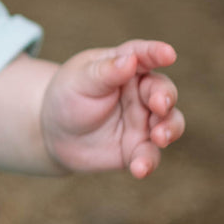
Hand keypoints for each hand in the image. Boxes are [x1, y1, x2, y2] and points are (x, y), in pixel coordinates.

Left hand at [41, 39, 184, 178]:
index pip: (143, 55)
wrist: (54, 134)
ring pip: (169, 123)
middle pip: (163, 91)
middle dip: (165, 97)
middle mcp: (141, 93)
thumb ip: (105, 72)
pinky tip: (139, 169)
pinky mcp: (137, 148)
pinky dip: (147, 162)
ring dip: (169, 129)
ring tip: (159, 137)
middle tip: (160, 104)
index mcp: (126, 66)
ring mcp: (143, 121)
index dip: (156, 53)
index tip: (168, 54)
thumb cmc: (68, 98)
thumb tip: (130, 60)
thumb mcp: (79, 81)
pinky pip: (149, 155)